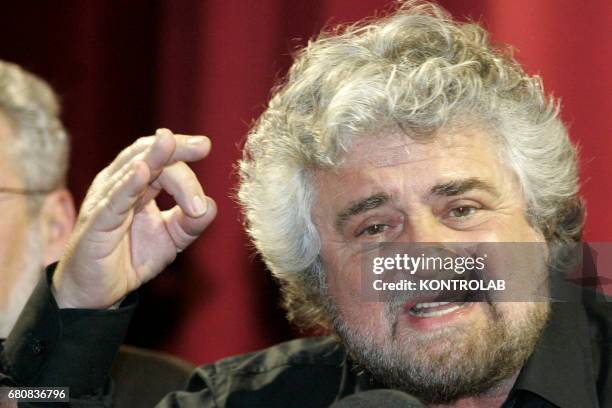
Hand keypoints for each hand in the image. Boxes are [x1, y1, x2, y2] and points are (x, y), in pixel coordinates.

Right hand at [52, 129, 216, 308]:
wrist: (98, 292)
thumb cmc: (130, 258)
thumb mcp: (170, 240)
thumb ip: (190, 223)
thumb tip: (210, 206)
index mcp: (137, 186)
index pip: (161, 160)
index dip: (182, 152)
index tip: (205, 146)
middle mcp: (118, 186)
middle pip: (147, 156)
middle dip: (175, 151)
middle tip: (202, 146)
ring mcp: (105, 202)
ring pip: (130, 171)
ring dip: (155, 158)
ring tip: (169, 142)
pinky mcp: (97, 223)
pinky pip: (114, 201)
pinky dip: (129, 184)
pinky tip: (144, 172)